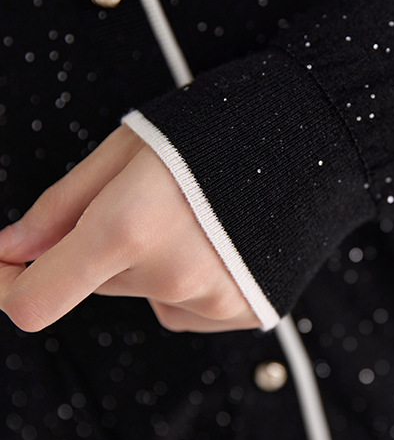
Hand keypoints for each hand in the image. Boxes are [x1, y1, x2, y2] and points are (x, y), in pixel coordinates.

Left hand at [0, 126, 260, 332]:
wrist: (317, 139)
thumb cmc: (232, 128)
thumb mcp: (131, 146)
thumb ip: (63, 204)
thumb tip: (16, 245)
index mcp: (129, 227)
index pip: (33, 299)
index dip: (7, 286)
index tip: (9, 268)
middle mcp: (169, 274)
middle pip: (95, 283)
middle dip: (103, 248)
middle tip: (147, 201)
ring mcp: (210, 298)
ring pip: (145, 292)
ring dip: (152, 262)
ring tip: (196, 216)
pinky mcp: (241, 311)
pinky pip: (186, 306)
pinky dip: (190, 282)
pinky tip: (219, 243)